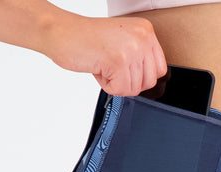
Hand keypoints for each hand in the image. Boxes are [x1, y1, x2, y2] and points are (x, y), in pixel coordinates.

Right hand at [42, 14, 167, 96]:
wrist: (61, 32)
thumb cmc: (88, 40)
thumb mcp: (123, 43)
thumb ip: (140, 58)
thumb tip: (151, 84)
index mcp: (146, 31)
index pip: (160, 69)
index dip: (142, 77)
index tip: (126, 71)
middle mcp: (142, 38)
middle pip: (149, 82)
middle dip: (129, 82)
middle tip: (111, 68)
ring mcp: (132, 49)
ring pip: (135, 88)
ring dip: (117, 84)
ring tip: (103, 66)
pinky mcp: (119, 61)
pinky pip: (121, 90)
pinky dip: (107, 86)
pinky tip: (98, 69)